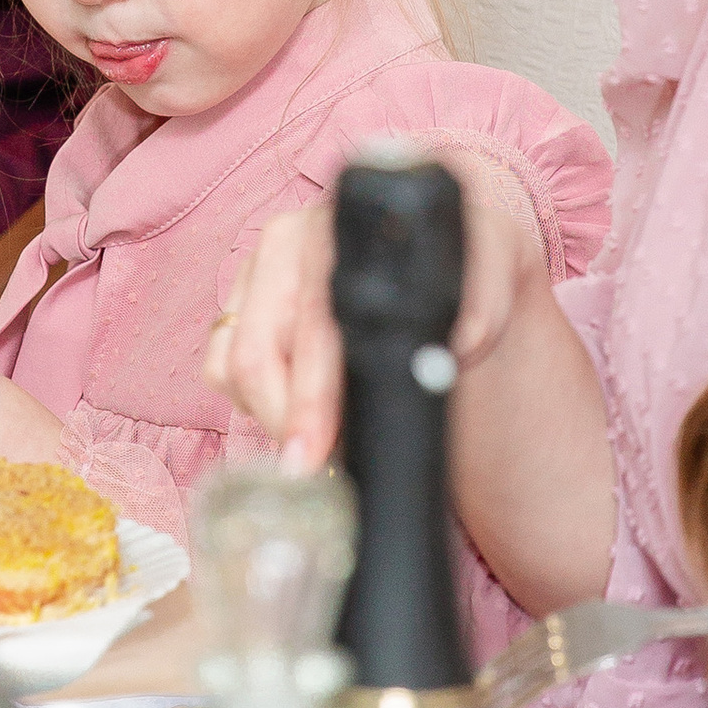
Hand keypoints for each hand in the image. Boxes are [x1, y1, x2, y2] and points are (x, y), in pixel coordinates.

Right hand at [208, 162, 551, 473]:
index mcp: (344, 232)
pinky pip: (219, 365)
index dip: (312, 397)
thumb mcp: (488, 279)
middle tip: (314, 475)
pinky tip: (294, 405)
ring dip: (269, 415)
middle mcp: (289, 240)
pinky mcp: (238, 296)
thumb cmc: (467, 270)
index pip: (313, 325)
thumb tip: (459, 344)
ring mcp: (257, 268)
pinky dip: (248, 399)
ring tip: (320, 437)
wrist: (453, 257)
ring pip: (232, 365)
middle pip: (257, 354)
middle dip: (283, 425)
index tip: (314, 452)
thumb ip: (475, 308)